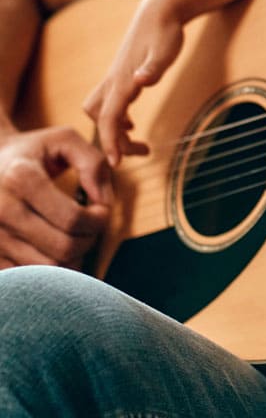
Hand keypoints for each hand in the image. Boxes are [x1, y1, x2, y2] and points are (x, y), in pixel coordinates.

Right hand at [0, 127, 112, 268]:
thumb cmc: (35, 152)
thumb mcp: (66, 140)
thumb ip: (94, 164)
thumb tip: (104, 202)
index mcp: (20, 178)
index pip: (72, 218)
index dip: (99, 220)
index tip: (103, 210)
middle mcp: (0, 209)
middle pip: (63, 247)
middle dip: (90, 240)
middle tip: (92, 225)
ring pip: (48, 269)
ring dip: (73, 256)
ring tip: (74, 234)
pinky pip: (29, 277)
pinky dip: (50, 269)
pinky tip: (53, 246)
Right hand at [83, 0, 184, 165]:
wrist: (159, 10)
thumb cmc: (166, 31)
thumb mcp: (165, 50)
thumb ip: (154, 67)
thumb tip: (141, 80)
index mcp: (122, 80)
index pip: (108, 118)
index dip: (109, 142)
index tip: (115, 164)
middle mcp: (113, 81)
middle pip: (100, 119)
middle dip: (112, 140)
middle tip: (140, 154)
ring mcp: (114, 78)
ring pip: (100, 111)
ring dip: (112, 130)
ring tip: (137, 144)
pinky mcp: (120, 75)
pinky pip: (108, 103)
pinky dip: (115, 118)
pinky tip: (131, 123)